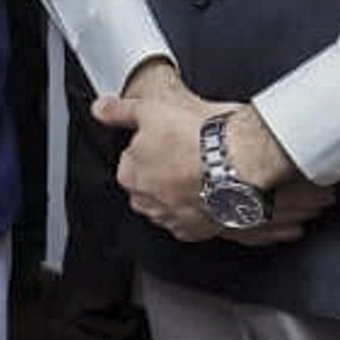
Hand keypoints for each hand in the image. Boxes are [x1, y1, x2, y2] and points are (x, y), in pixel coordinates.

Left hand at [89, 65, 333, 245]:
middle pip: (149, 186)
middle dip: (162, 173)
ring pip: (169, 205)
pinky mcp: (197, 231)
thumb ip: (120, 111)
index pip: (131, 161)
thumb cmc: (197, 137)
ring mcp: (172, 218)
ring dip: (180, 192)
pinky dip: (199, 208)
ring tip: (202, 171)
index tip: (169, 140)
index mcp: (130, 173)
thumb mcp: (150, 110)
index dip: (151, 148)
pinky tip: (211, 191)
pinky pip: (192, 220)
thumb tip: (100, 109)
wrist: (238, 162)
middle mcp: (147, 202)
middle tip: (186, 153)